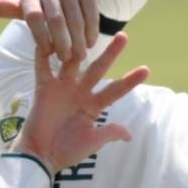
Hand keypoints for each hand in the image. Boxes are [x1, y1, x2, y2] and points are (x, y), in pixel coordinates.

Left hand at [0, 0, 111, 61]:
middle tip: (66, 60)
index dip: (40, 36)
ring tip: (79, 56)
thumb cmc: (48, 1)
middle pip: (56, 20)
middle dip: (61, 42)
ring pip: (75, 19)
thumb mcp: (26, 4)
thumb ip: (4, 8)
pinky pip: (90, 14)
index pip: (33, 17)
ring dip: (78, 41)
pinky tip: (90, 43)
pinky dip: (91, 31)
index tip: (47, 53)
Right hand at [11, 32, 148, 174]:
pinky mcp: (44, 88)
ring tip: (87, 32)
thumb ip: (109, 132)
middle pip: (97, 69)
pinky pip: (43, 68)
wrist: (41, 155)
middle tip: (124, 36)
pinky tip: (48, 39)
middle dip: (111, 54)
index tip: (146, 69)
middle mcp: (80, 92)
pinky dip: (43, 54)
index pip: (115, 90)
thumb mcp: (92, 142)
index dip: (129, 80)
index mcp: (93, 105)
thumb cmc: (68, 151)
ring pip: (72, 63)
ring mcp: (62, 89)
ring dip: (78, 49)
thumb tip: (130, 135)